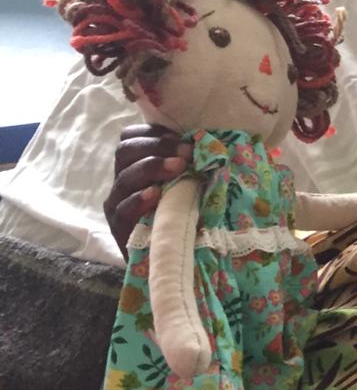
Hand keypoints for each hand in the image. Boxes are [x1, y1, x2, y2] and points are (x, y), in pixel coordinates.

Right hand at [105, 124, 189, 257]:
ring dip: (153, 167)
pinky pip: (123, 208)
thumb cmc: (180, 214)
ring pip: (124, 176)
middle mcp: (122, 180)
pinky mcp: (118, 226)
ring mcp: (117, 202)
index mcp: (135, 164)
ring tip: (179, 167)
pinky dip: (139, 199)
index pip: (131, 136)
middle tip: (187, 152)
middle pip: (125, 151)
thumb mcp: (183, 184)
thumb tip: (207, 143)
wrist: (164, 256)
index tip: (183, 137)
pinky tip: (156, 194)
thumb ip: (185, 164)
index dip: (154, 133)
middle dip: (157, 146)